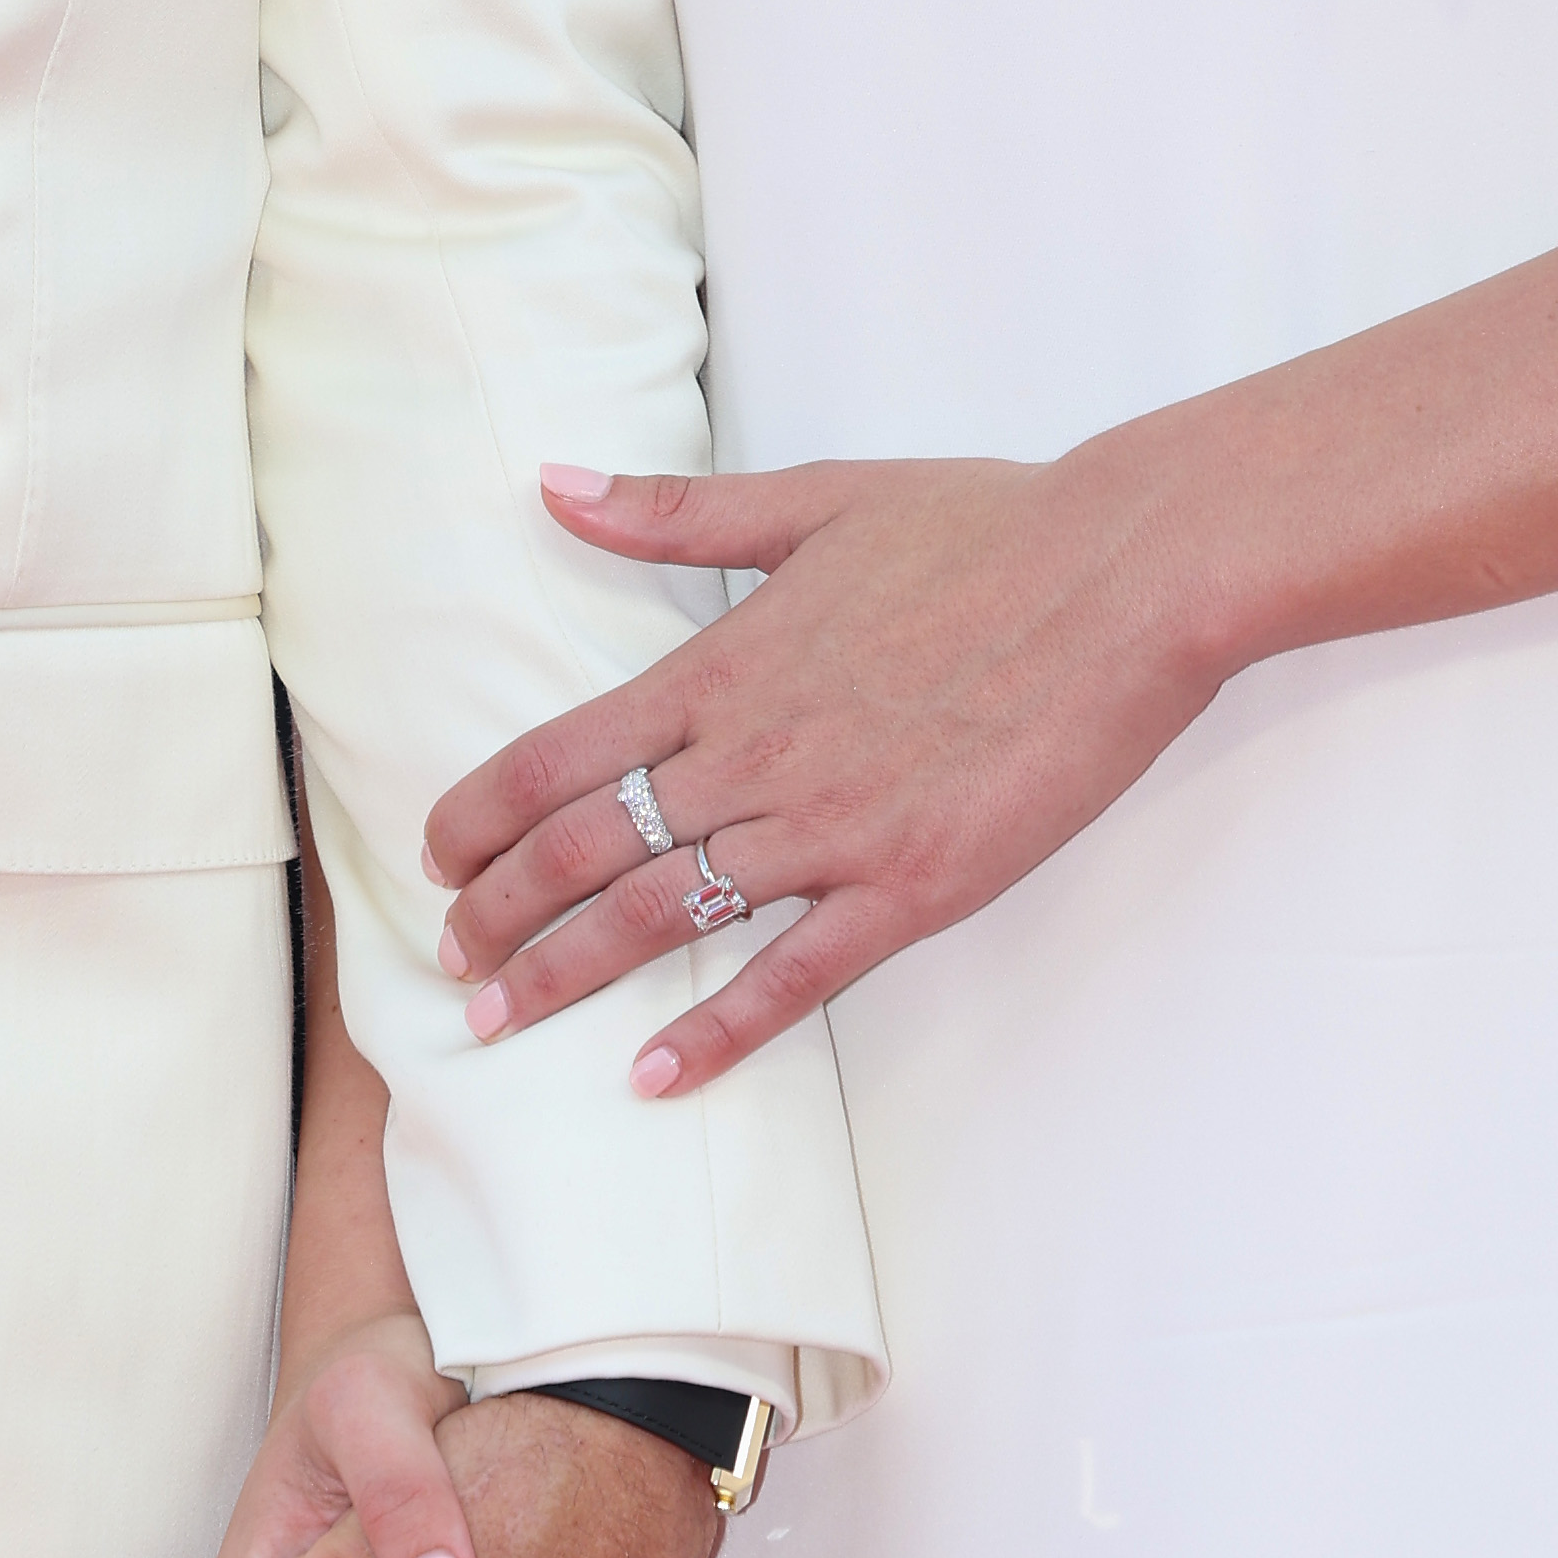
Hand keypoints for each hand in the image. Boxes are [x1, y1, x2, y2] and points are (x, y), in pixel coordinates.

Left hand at [425, 446, 1218, 1098]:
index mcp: (721, 669)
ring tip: (501, 1019)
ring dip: (568, 976)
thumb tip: (554, 484)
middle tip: (453, 964)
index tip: (436, 858)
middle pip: (585, 851)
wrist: (1121, 578)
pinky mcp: (914, 885)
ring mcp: (831, 829)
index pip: (558, 756)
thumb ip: (671, 512)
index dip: (482, 815)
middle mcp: (754, 757)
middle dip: (502, 915)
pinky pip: (793, 975)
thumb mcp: (808, 502)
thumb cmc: (977, 527)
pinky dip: (717, 1031)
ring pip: (663, 917)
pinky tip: (655, 1073)